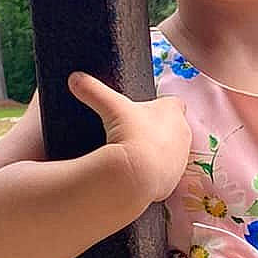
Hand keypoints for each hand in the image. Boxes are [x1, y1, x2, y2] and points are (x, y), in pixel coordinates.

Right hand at [68, 72, 191, 206]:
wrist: (137, 177)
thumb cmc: (131, 135)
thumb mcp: (110, 107)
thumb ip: (94, 90)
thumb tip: (75, 78)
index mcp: (172, 111)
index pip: (172, 102)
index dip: (159, 105)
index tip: (144, 110)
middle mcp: (182, 134)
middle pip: (172, 127)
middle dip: (158, 129)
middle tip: (134, 133)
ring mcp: (180, 158)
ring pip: (171, 150)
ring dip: (157, 151)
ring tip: (135, 154)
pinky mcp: (174, 179)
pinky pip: (166, 172)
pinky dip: (154, 171)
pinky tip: (138, 172)